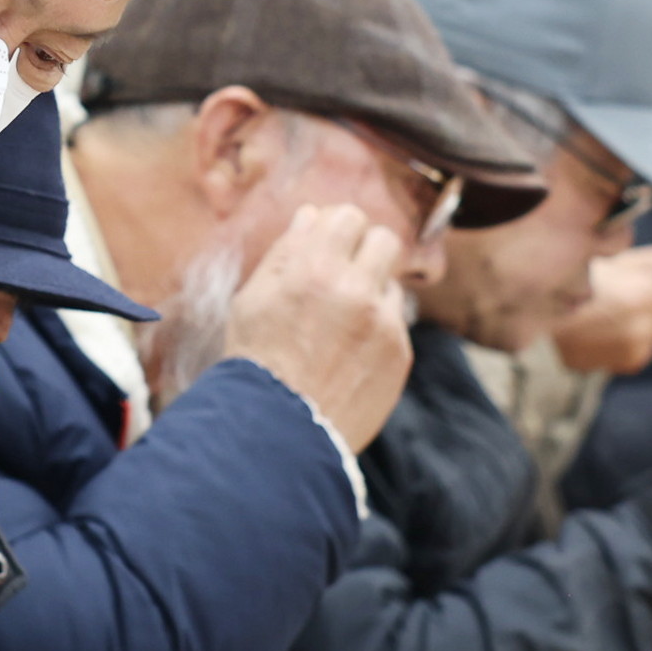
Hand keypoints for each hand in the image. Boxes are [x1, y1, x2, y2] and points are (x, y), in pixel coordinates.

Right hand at [223, 202, 414, 451]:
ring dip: (371, 295)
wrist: (279, 434)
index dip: (338, 229)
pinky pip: (395, 324)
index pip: (348, 216)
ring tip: (339, 327)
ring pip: (391, 284)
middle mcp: (355, 289)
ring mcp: (383, 323)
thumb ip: (285, 253)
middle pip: (385, 240)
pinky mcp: (399, 353)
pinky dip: (376, 332)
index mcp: (313, 268)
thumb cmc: (256, 364)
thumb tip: (313, 216)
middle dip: (366, 252)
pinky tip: (348, 355)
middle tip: (345, 274)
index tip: (329, 246)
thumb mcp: (252, 300)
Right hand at [552, 241, 651, 374]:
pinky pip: (650, 338)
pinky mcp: (630, 362)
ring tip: (627, 294)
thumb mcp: (606, 261)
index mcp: (636, 298)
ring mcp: (636, 349)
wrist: (533, 334)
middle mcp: (642, 329)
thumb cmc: (562, 289)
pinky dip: (642, 324)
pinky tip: (616, 315)